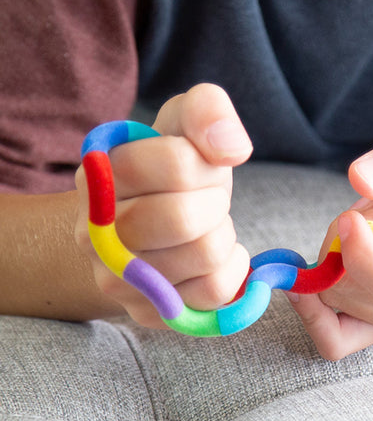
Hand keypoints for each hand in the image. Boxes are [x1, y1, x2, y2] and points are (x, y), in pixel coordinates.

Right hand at [74, 84, 251, 327]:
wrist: (152, 213)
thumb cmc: (174, 163)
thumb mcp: (185, 120)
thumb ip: (207, 109)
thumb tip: (231, 148)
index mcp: (100, 172)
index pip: (176, 164)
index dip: (206, 161)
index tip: (200, 162)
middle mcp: (93, 230)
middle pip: (183, 218)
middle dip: (215, 200)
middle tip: (209, 196)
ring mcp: (115, 278)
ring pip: (203, 255)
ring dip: (222, 232)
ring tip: (205, 224)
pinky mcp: (146, 311)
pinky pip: (213, 292)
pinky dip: (232, 266)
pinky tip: (214, 253)